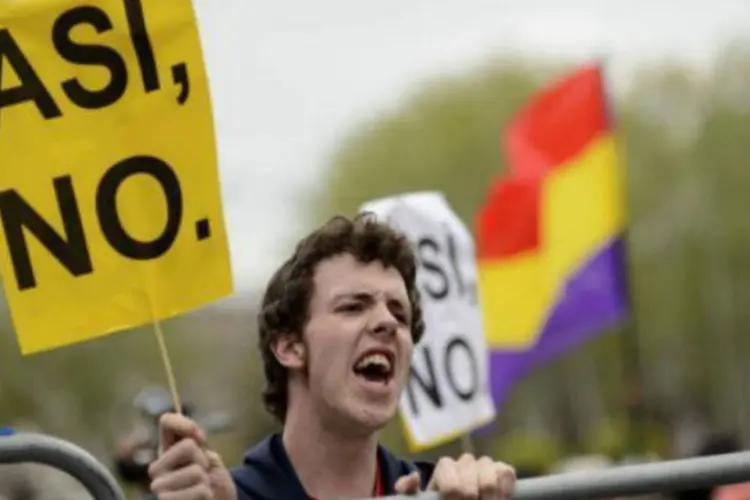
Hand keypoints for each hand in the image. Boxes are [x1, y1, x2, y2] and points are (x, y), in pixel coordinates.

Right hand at [147, 413, 236, 499]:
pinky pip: (200, 490)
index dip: (182, 423)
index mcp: (167, 450)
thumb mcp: (207, 456)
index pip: (166, 422)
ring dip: (206, 480)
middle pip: (188, 446)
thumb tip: (194, 434)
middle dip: (204, 460)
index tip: (200, 436)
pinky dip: (207, 494)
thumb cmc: (209, 480)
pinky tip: (201, 499)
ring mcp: (159, 486)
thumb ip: (198, 442)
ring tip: (201, 488)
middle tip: (203, 473)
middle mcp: (157, 467)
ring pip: (195, 471)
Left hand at [395, 453, 515, 498]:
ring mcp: (485, 465)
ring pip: (490, 476)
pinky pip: (506, 472)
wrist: (456, 497)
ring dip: (488, 497)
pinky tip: (500, 498)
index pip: (452, 484)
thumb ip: (409, 489)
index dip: (454, 498)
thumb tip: (414, 478)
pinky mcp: (503, 470)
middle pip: (471, 481)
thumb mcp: (424, 497)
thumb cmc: (441, 499)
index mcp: (445, 468)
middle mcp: (465, 462)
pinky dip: (505, 490)